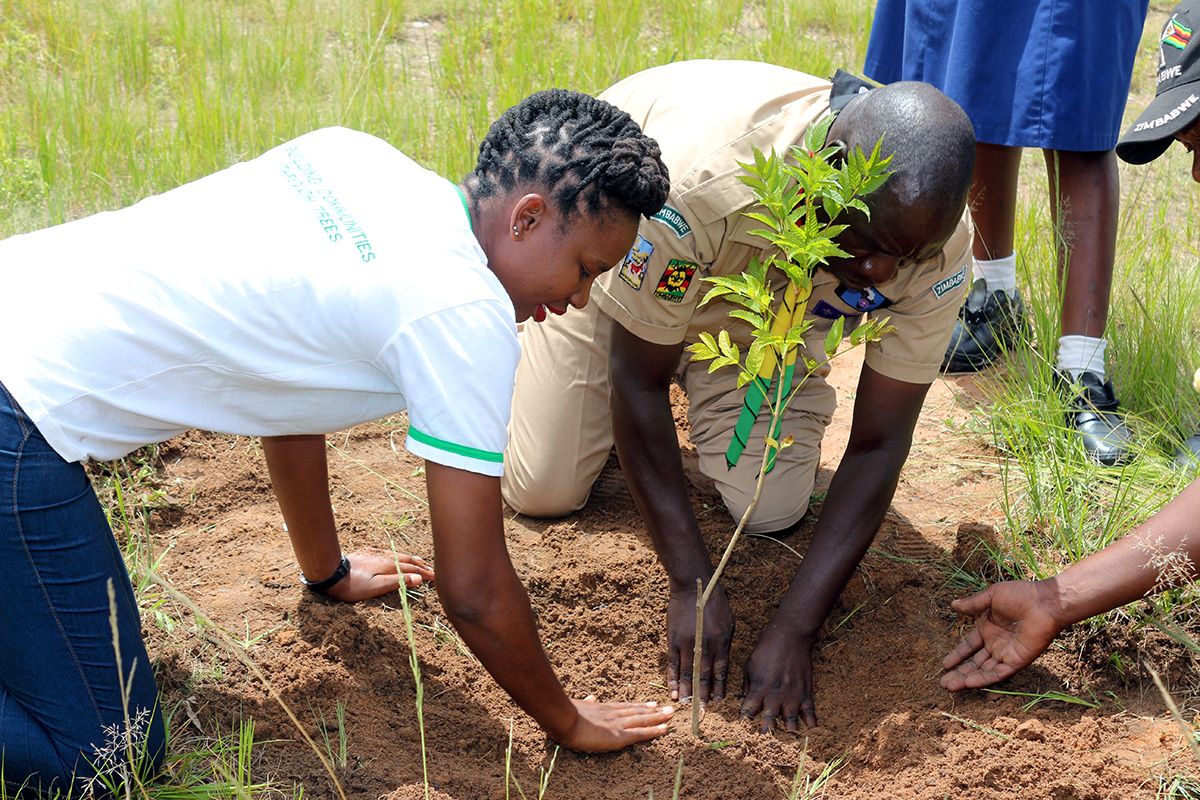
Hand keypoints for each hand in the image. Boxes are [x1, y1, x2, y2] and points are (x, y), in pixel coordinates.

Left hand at [322, 552, 434, 601]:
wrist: (330, 573)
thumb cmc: (353, 585)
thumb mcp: (376, 587)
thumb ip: (398, 581)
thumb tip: (418, 578)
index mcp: (388, 565)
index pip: (412, 568)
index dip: (424, 573)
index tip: (435, 577)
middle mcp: (384, 557)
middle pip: (407, 559)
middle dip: (421, 565)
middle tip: (432, 570)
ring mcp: (375, 554)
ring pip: (398, 555)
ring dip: (411, 559)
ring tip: (419, 562)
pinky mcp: (366, 554)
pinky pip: (388, 554)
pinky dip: (398, 556)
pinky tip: (395, 557)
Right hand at [558, 696, 673, 752]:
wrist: (564, 719)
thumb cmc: (565, 714)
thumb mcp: (577, 705)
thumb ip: (586, 703)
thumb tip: (590, 697)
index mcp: (603, 708)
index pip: (625, 707)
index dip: (639, 706)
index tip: (651, 703)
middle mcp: (613, 714)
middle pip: (637, 711)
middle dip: (654, 710)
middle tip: (668, 708)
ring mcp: (617, 723)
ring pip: (642, 719)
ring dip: (658, 717)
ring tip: (670, 714)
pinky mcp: (619, 735)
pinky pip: (640, 733)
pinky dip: (653, 731)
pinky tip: (664, 729)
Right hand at [666, 583, 733, 703]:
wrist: (693, 586)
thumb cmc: (714, 602)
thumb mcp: (728, 622)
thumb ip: (725, 643)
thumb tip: (722, 663)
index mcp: (721, 642)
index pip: (720, 671)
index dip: (719, 688)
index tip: (718, 702)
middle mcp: (705, 645)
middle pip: (703, 676)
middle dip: (702, 695)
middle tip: (701, 712)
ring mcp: (687, 643)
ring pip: (686, 673)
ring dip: (686, 691)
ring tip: (685, 706)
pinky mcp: (673, 640)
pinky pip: (672, 663)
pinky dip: (672, 678)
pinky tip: (672, 690)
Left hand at [740, 625, 816, 732]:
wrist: (791, 635)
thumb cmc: (767, 647)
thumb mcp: (750, 663)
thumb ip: (747, 684)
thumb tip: (745, 698)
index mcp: (758, 689)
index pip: (748, 713)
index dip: (744, 720)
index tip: (742, 726)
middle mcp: (775, 696)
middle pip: (768, 724)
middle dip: (764, 733)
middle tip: (762, 740)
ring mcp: (792, 696)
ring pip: (790, 724)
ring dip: (786, 732)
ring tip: (784, 740)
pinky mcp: (806, 693)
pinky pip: (810, 714)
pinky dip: (810, 725)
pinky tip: (809, 732)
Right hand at [940, 581, 1063, 690]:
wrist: (1044, 603)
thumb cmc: (1021, 595)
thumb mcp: (992, 596)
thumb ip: (973, 604)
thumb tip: (953, 604)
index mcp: (989, 629)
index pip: (969, 646)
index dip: (957, 655)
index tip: (944, 664)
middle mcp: (996, 644)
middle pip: (974, 662)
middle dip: (958, 672)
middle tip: (943, 683)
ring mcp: (1006, 654)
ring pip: (983, 670)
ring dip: (966, 679)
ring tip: (949, 686)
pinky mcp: (1017, 661)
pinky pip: (998, 673)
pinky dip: (984, 679)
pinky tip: (969, 683)